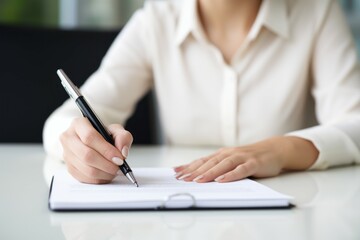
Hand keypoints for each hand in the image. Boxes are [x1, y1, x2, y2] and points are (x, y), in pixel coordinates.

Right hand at [60, 117, 132, 183]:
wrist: (95, 141)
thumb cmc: (104, 134)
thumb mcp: (116, 130)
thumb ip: (123, 137)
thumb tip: (122, 152)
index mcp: (79, 124)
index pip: (90, 137)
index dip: (106, 150)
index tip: (119, 158)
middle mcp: (68, 138)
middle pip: (87, 155)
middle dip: (107, 164)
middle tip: (119, 167)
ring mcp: (67, 154)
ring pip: (86, 169)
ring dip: (105, 173)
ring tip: (115, 171)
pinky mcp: (69, 168)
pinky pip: (85, 178)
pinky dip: (99, 179)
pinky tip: (107, 174)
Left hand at [174, 136, 317, 182]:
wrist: (274, 150)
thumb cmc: (250, 158)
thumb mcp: (232, 161)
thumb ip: (219, 167)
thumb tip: (200, 176)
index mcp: (222, 154)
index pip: (202, 161)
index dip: (189, 166)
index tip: (176, 172)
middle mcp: (230, 154)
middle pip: (209, 163)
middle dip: (194, 171)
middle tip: (181, 179)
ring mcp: (242, 158)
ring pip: (222, 165)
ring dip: (209, 173)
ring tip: (197, 181)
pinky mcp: (253, 164)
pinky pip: (240, 170)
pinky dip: (230, 175)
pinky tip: (221, 180)